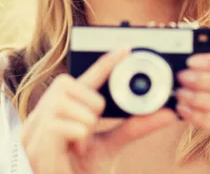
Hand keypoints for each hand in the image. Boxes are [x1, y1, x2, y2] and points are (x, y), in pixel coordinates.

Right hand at [20, 47, 176, 173]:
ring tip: (73, 144)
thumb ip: (134, 128)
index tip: (126, 48)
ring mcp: (43, 114)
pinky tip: (68, 150)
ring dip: (86, 132)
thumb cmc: (72, 167)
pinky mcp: (41, 129)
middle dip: (94, 116)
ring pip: (87, 111)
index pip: (91, 76)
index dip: (108, 61)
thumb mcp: (107, 146)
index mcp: (69, 102)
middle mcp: (53, 101)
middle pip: (92, 95)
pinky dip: (80, 142)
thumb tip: (168, 114)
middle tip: (82, 135)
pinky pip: (78, 127)